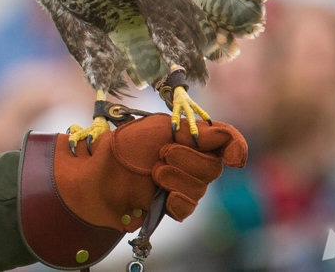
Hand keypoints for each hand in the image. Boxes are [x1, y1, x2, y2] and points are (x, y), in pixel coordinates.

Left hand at [52, 113, 246, 231]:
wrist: (98, 172)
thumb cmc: (125, 145)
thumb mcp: (160, 128)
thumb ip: (195, 131)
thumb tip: (226, 137)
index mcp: (190, 136)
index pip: (226, 140)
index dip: (236, 147)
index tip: (234, 159)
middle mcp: (191, 159)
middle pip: (213, 167)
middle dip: (187, 159)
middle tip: (160, 154)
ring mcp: (182, 183)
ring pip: (200, 188)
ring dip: (175, 178)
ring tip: (152, 172)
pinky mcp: (171, 205)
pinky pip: (187, 208)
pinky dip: (175, 201)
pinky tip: (161, 196)